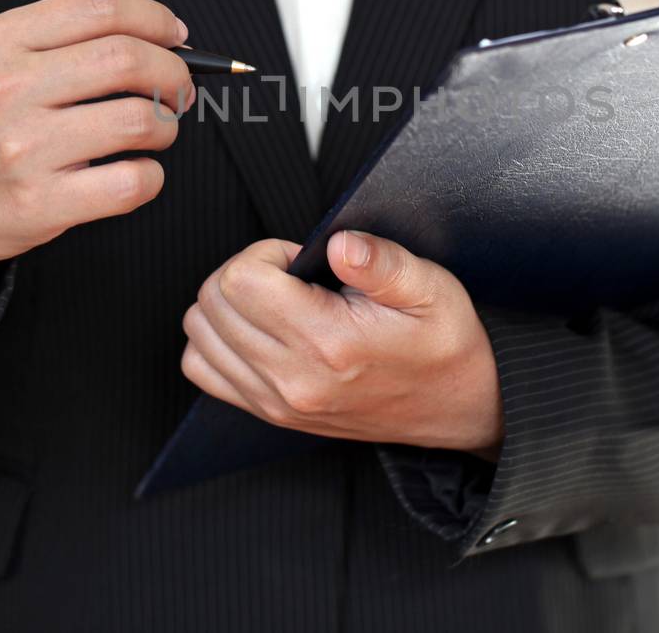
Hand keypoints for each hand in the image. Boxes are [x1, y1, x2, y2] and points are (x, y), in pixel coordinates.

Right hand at [0, 0, 193, 344]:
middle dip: (174, 73)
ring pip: (139, 120)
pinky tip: (136, 173)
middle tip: (179, 90)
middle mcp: (6, 89)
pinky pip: (131, 182)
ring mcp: (21, 148)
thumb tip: (168, 38)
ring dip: (166, 127)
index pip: (100, 6)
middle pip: (127, 58)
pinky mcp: (38, 203)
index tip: (176, 37)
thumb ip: (66, 41)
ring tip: (155, 133)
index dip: (155, 18)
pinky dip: (152, 177)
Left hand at [181, 232, 503, 455]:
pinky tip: (257, 327)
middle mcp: (293, 379)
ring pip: (199, 333)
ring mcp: (276, 403)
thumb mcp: (431, 288)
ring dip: (226, 303)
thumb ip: (383, 262)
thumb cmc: (444, 343)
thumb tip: (340, 244)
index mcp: (328, 343)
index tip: (300, 258)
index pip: (241, 280)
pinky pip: (203, 368)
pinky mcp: (270, 415)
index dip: (265, 253)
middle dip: (243, 271)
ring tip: (275, 299)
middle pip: (212, 303)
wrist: (458, 407)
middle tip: (290, 275)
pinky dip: (217, 339)